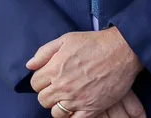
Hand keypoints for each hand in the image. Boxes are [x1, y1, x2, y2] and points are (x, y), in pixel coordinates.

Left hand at [28, 28, 142, 115]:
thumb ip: (44, 52)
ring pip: (56, 113)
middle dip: (47, 94)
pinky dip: (72, 116)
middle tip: (57, 88)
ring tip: (66, 98)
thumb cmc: (93, 43)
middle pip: (43, 100)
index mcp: (54, 69)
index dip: (40, 81)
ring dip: (58, 106)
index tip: (48, 78)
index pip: (34, 84)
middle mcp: (63, 86)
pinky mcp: (92, 108)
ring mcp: (77, 99)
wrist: (121, 51)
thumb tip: (29, 65)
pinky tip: (75, 108)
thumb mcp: (65, 40)